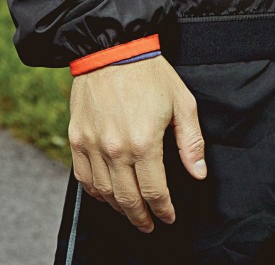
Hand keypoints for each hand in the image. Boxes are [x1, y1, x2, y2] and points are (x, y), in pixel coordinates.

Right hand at [67, 56, 206, 232]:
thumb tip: (198, 173)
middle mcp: (115, 149)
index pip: (154, 192)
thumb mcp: (182, 103)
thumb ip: (191, 142)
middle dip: (140, 217)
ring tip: (130, 212)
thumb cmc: (150, 74)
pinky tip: (106, 195)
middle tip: (149, 224)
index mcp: (144, 143)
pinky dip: (95, 192)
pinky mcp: (77, 139)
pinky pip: (83, 178)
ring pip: (104, 193)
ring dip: (118, 207)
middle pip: (127, 199)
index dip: (163, 210)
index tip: (168, 217)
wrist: (111, 49)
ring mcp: (92, 145)